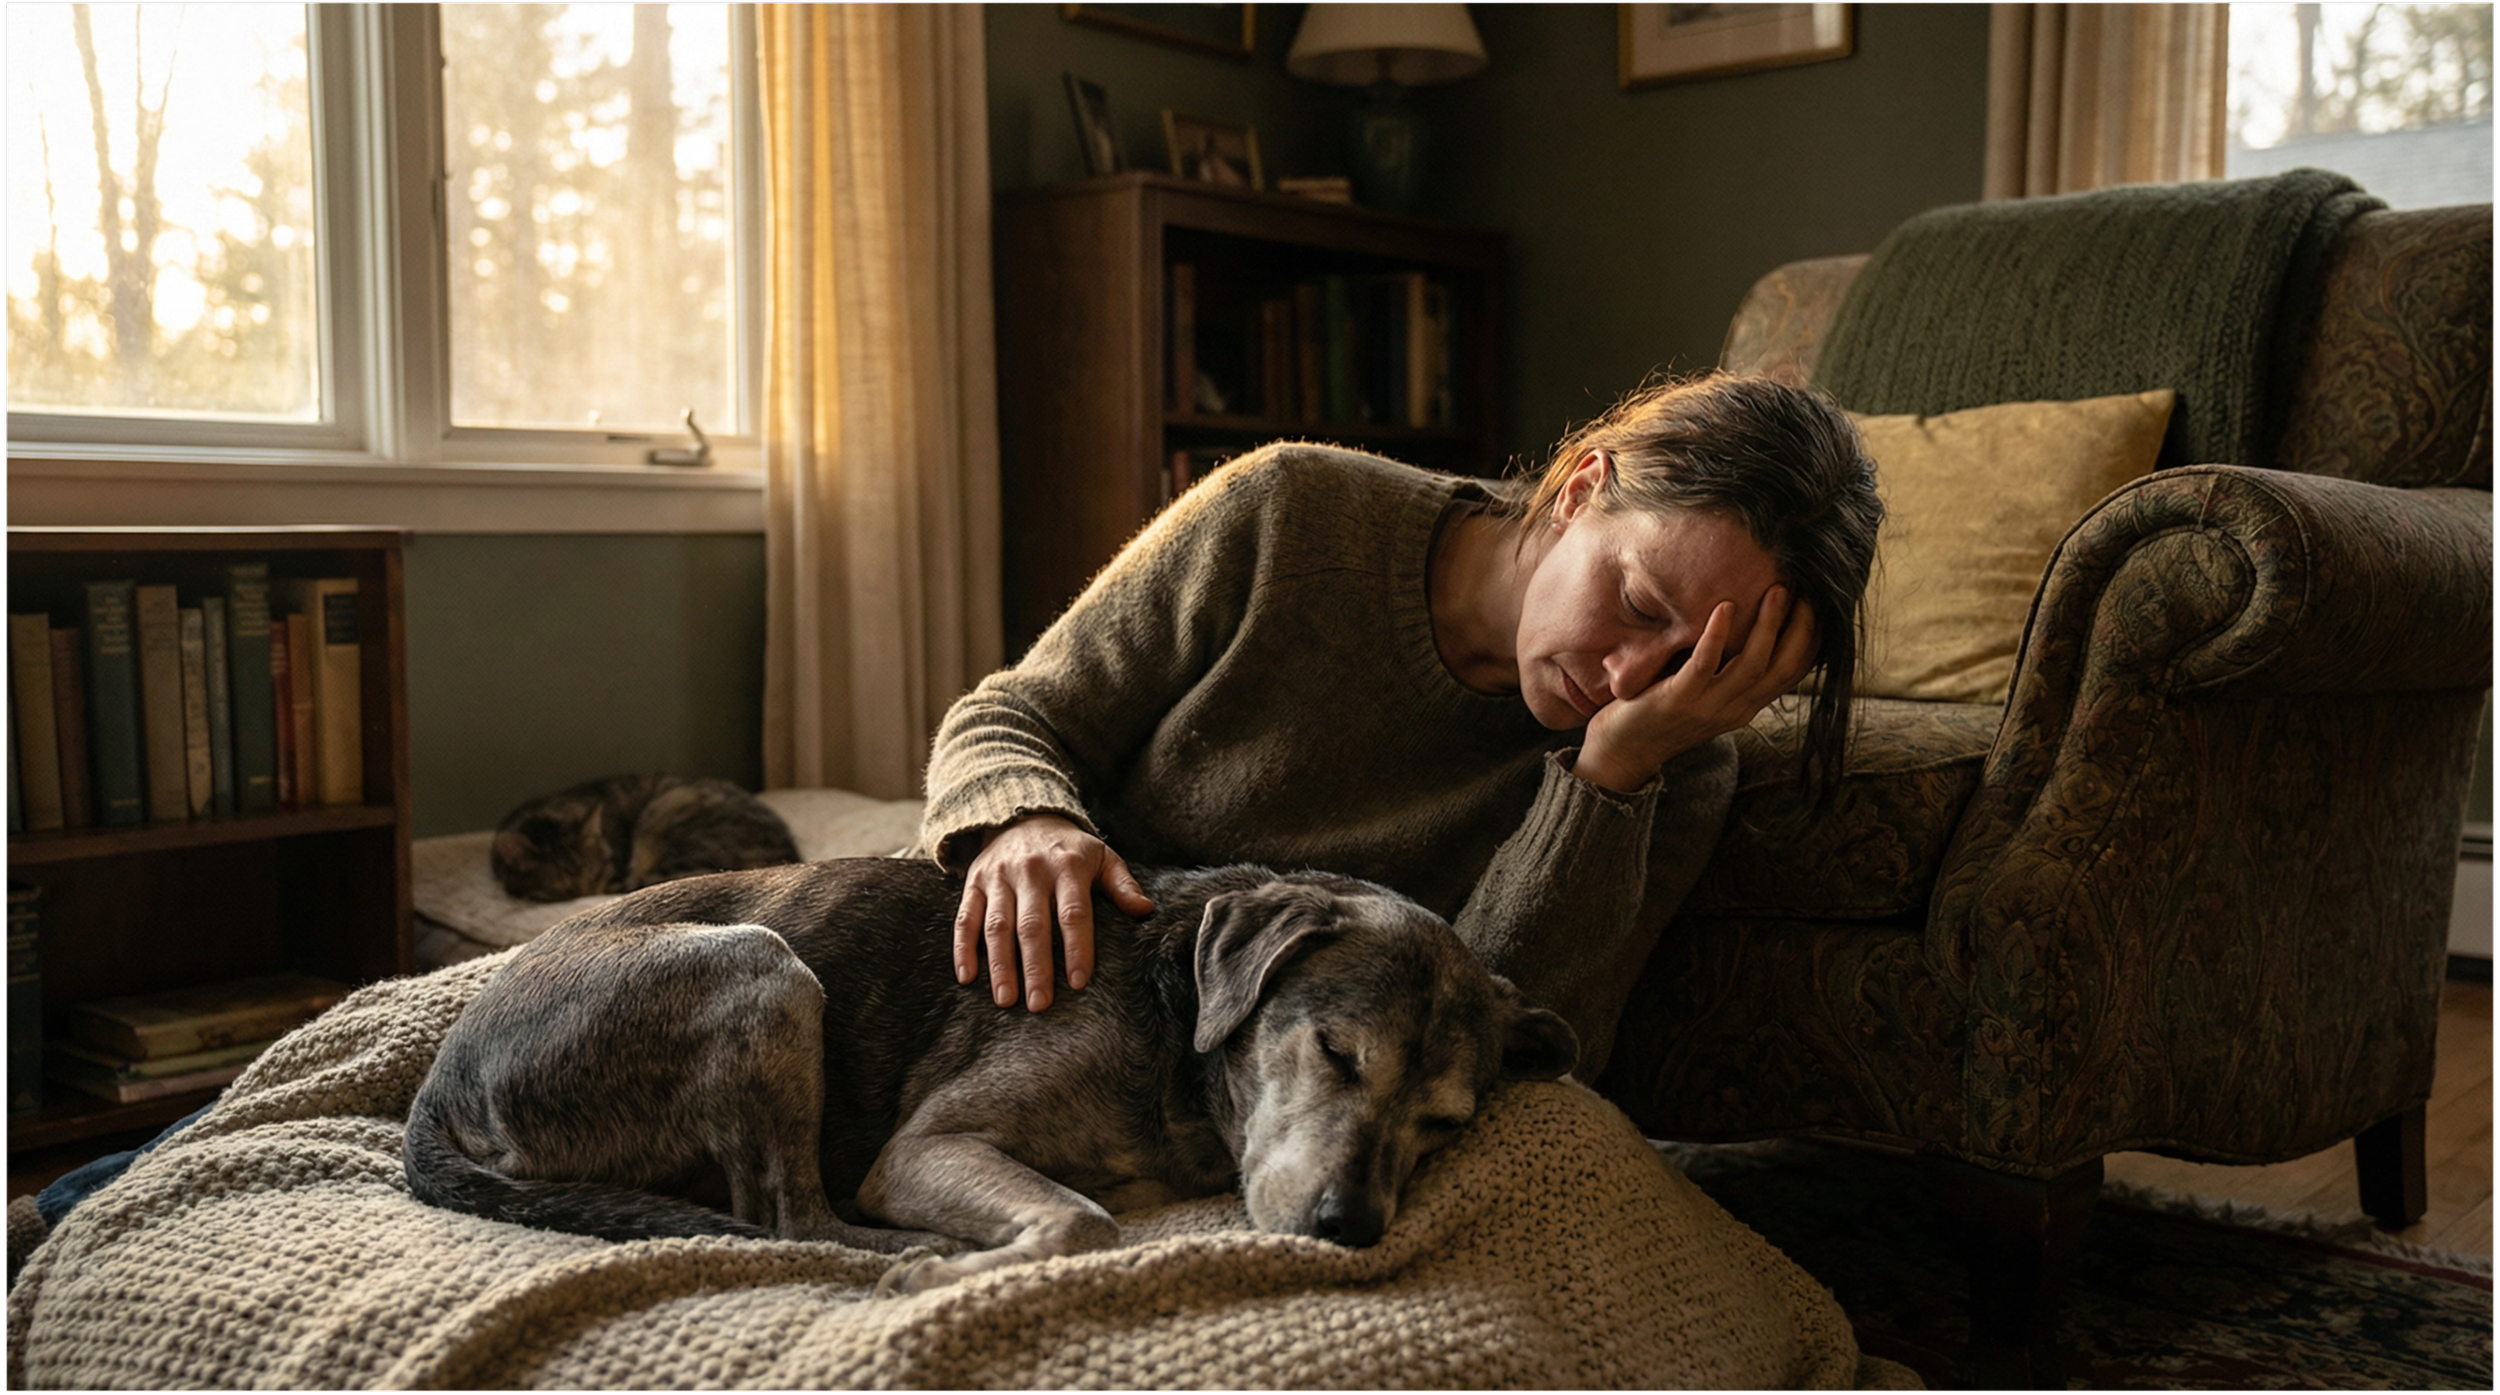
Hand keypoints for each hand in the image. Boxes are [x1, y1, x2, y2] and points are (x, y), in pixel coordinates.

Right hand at [954, 815, 1153, 1010]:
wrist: (1023, 814)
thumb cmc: (1070, 848)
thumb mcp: (1102, 856)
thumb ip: (1122, 884)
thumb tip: (1145, 911)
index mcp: (1067, 867)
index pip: (1073, 913)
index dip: (1077, 948)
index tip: (1079, 982)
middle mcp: (1030, 871)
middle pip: (1033, 925)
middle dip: (1036, 967)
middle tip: (1039, 1004)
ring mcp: (999, 877)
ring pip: (998, 925)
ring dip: (1000, 965)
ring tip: (1005, 1000)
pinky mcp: (974, 882)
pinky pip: (965, 918)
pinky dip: (963, 948)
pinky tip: (967, 977)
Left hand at [1574, 586, 1818, 792]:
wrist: (1621, 751)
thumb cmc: (1661, 710)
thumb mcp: (1706, 691)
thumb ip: (1728, 668)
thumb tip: (1745, 621)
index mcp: (1745, 706)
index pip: (1792, 673)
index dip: (1811, 640)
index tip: (1820, 606)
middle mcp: (1734, 709)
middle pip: (1782, 668)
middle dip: (1799, 628)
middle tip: (1806, 591)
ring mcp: (1707, 707)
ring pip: (1750, 666)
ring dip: (1766, 626)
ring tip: (1776, 591)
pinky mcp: (1677, 701)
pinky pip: (1703, 666)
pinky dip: (1716, 636)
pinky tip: (1724, 607)